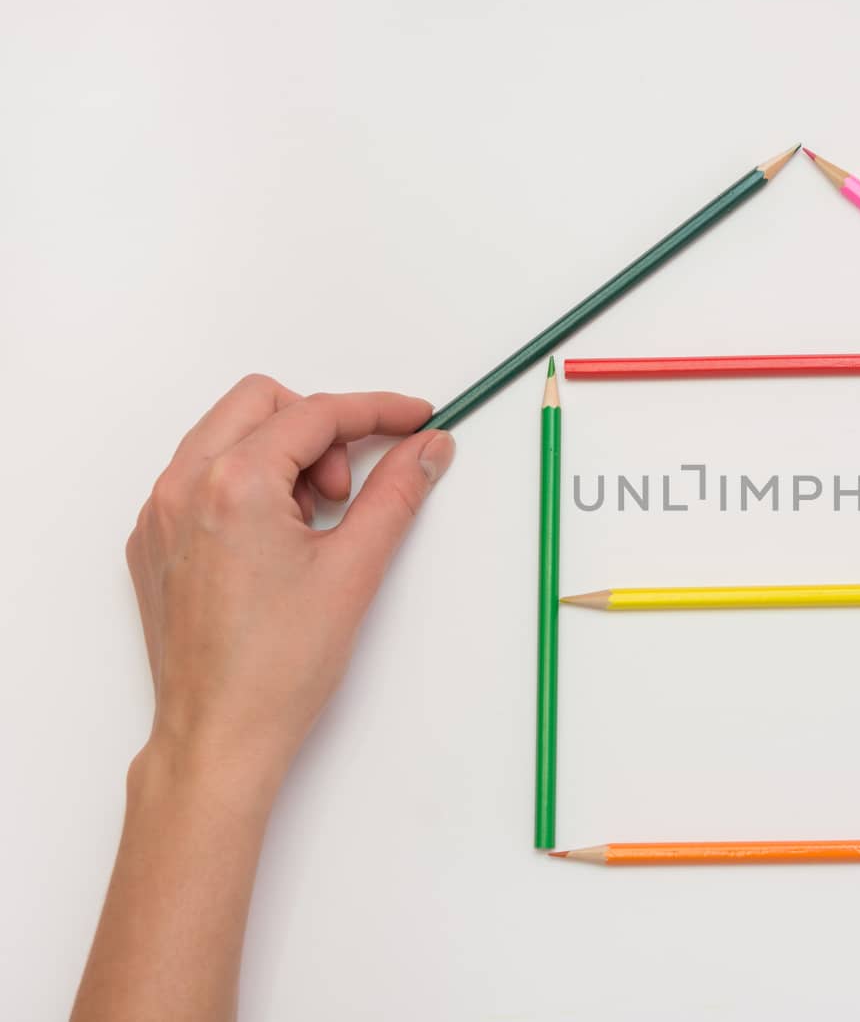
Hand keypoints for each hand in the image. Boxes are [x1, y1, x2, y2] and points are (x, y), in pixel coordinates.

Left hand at [125, 375, 453, 790]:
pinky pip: (200, 477)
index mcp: (233, 485)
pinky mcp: (152, 543)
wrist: (221, 734)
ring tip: (314, 520)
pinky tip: (277, 539)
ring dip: (282, 455)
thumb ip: (398, 492)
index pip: (316, 414)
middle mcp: (182, 487)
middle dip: (320, 430)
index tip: (414, 419)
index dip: (377, 411)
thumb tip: (427, 448)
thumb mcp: (355, 568)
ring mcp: (158, 514)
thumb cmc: (278, 667)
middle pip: (262, 403)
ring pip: (227, 436)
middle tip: (351, 489)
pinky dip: (246, 485)